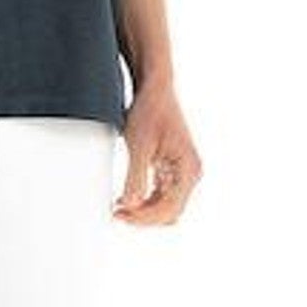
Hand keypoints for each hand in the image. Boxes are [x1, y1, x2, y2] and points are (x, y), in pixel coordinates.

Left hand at [113, 78, 200, 224]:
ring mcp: (182, 172)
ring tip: (119, 207)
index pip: (169, 208)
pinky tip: (127, 198)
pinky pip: (161, 195)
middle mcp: (190, 174)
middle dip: (143, 217)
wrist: (154, 90)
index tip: (119, 214)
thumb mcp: (139, 146)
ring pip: (165, 206)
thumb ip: (136, 177)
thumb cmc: (151, 111)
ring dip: (144, 211)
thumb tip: (131, 205)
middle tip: (117, 213)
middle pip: (169, 212)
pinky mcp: (172, 169)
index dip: (143, 217)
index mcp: (188, 169)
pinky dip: (145, 200)